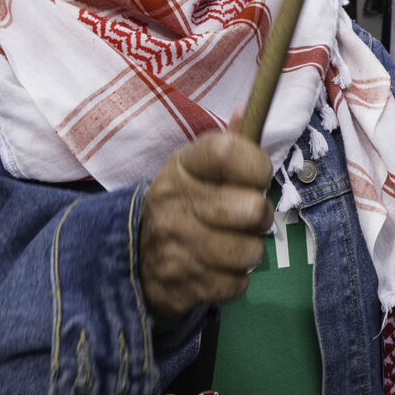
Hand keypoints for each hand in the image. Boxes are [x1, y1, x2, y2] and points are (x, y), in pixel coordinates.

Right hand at [139, 131, 273, 321]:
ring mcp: (175, 246)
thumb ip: (228, 143)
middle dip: (260, 215)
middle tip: (249, 216)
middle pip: (251, 208)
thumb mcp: (197, 167)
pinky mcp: (180, 284)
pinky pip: (236, 284)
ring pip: (249, 251)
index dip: (256, 164)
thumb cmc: (183, 202)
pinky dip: (234, 280)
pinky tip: (218, 268)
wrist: (134, 255)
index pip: (227, 152)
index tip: (259, 175)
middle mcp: (175, 202)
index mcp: (183, 166)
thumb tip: (249, 110)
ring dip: (249, 251)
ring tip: (233, 242)